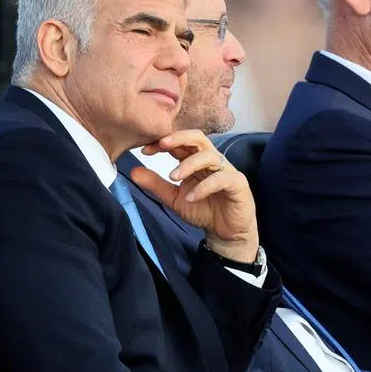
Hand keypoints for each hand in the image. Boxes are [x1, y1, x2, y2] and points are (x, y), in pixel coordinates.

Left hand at [134, 130, 257, 261]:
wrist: (225, 233)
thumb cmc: (203, 210)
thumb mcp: (174, 198)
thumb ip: (156, 184)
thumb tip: (133, 171)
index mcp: (196, 161)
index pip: (180, 143)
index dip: (163, 142)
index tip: (145, 150)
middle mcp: (212, 161)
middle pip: (198, 138)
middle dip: (179, 138)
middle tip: (162, 145)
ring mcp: (226, 170)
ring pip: (209, 156)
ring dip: (189, 164)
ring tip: (173, 177)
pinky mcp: (238, 184)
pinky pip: (221, 178)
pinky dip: (204, 186)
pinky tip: (192, 197)